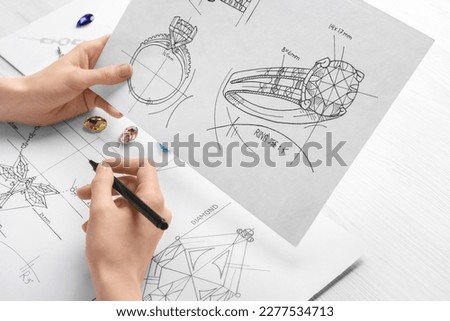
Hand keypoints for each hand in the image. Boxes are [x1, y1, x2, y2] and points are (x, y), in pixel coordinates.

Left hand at [0, 35, 131, 125]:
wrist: (31, 105)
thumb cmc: (47, 84)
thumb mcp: (78, 78)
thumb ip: (104, 75)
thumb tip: (127, 69)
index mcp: (88, 53)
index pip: (111, 43)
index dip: (127, 45)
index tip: (142, 50)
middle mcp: (93, 67)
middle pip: (117, 66)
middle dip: (131, 72)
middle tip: (146, 77)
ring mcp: (93, 84)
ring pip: (115, 86)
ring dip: (124, 92)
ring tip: (135, 96)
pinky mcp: (91, 98)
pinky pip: (108, 101)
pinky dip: (114, 106)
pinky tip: (118, 110)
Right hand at [77, 159, 171, 300]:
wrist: (117, 282)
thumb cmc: (112, 250)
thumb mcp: (101, 210)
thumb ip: (102, 183)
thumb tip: (105, 169)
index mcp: (153, 200)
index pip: (145, 168)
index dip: (123, 164)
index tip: (105, 166)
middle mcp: (157, 209)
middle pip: (134, 185)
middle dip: (108, 185)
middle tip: (87, 188)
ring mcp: (152, 222)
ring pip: (129, 201)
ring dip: (106, 200)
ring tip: (86, 209)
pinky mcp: (145, 232)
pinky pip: (129, 215)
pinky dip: (112, 214)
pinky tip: (93, 224)